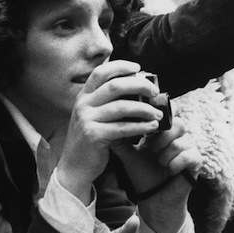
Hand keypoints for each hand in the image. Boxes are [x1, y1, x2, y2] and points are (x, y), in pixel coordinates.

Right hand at [55, 60, 162, 200]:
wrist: (75, 166)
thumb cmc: (91, 139)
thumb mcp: (93, 115)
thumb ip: (108, 101)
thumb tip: (137, 87)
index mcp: (83, 96)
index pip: (101, 72)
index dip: (120, 66)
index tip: (139, 69)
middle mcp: (83, 105)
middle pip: (115, 85)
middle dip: (140, 86)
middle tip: (155, 93)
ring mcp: (87, 120)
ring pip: (122, 106)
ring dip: (145, 109)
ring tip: (158, 114)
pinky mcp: (94, 135)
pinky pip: (123, 127)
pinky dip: (141, 126)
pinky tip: (152, 127)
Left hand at [112, 119, 199, 232]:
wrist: (153, 197)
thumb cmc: (141, 174)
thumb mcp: (127, 154)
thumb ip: (120, 139)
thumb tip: (108, 123)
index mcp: (161, 132)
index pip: (164, 116)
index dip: (155, 121)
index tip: (144, 131)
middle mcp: (178, 137)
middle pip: (177, 124)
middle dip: (161, 138)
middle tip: (151, 149)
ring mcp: (189, 148)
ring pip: (181, 141)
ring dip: (166, 154)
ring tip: (159, 163)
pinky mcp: (197, 162)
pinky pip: (190, 155)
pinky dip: (176, 163)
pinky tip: (169, 169)